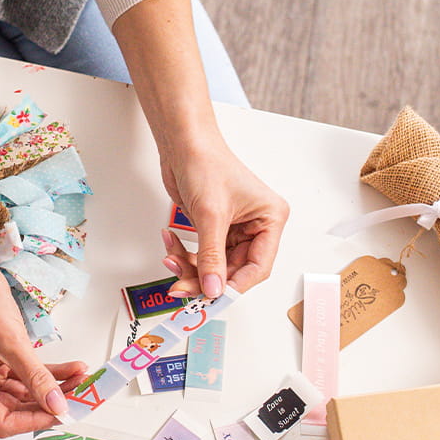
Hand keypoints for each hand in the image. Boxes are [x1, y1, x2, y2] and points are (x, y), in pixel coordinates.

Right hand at [0, 265, 86, 437]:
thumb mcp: (13, 344)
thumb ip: (37, 378)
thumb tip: (58, 405)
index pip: (2, 422)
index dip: (34, 421)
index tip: (61, 413)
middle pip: (14, 410)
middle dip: (48, 404)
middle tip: (78, 399)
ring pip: (23, 393)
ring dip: (52, 388)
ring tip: (80, 381)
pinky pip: (24, 376)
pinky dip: (46, 374)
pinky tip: (71, 370)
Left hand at [159, 141, 288, 296]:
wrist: (182, 143)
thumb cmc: (206, 163)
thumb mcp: (210, 215)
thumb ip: (212, 257)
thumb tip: (213, 290)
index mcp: (270, 220)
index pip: (258, 267)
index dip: (235, 286)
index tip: (212, 297)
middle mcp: (256, 226)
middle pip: (233, 270)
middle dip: (204, 278)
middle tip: (180, 286)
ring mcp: (234, 228)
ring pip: (214, 265)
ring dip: (190, 267)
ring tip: (170, 260)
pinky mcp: (214, 227)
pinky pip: (202, 253)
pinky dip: (184, 254)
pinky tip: (169, 243)